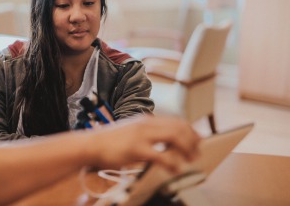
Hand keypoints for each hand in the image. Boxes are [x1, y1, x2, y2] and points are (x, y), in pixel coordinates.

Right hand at [85, 115, 200, 171]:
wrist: (92, 144)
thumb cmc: (111, 141)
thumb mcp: (132, 130)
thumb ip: (147, 132)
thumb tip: (163, 138)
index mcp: (147, 120)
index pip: (176, 121)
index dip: (190, 130)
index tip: (198, 140)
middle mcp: (146, 124)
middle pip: (178, 127)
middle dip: (192, 141)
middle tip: (196, 153)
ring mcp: (142, 135)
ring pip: (174, 137)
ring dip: (186, 149)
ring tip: (190, 160)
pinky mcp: (136, 149)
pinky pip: (161, 155)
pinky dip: (172, 163)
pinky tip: (176, 169)